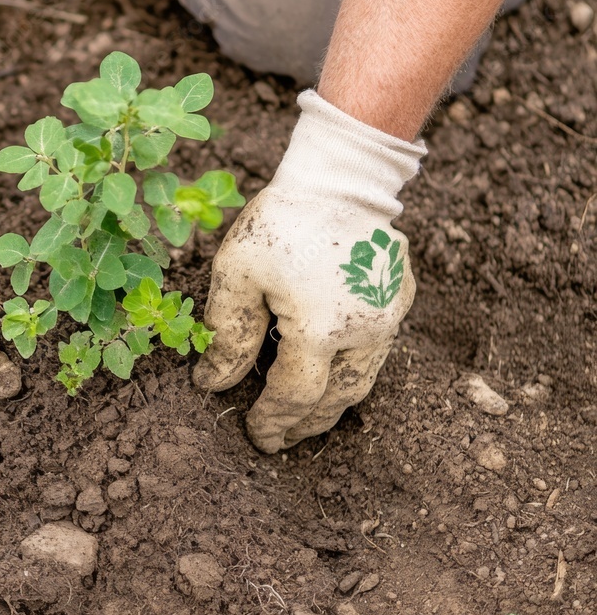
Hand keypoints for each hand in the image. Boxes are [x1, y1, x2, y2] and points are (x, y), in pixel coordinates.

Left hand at [193, 91, 424, 452]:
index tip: (253, 433)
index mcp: (319, 329)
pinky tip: (328, 371)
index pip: (294, 395)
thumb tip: (215, 383)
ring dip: (330, 405)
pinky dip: (350, 372)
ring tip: (303, 417)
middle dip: (304, 424)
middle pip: (334, 400)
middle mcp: (363, 332)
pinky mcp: (399, 300)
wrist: (341, 176)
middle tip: (278, 437)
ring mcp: (388, 317)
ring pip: (361, 382)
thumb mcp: (237, 273)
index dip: (272, 420)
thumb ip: (227, 334)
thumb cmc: (282, 221)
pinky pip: (377, 352)